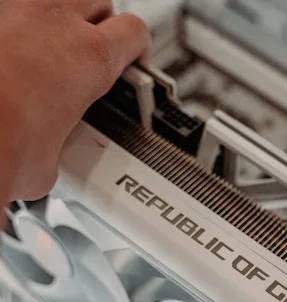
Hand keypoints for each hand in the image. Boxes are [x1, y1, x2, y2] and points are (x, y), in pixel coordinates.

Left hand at [0, 0, 149, 205]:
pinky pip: (7, 14)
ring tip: (47, 53)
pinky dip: (11, 32)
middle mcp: (51, 21)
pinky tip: (9, 60)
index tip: (131, 66)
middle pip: (95, 3)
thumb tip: (46, 161)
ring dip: (54, 21)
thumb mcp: (51, 164)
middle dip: (97, 25)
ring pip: (50, 1)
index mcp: (90, 56)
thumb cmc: (0, 140)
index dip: (136, 51)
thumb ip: (59, 147)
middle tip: (90, 56)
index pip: (133, 33)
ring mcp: (9, 11)